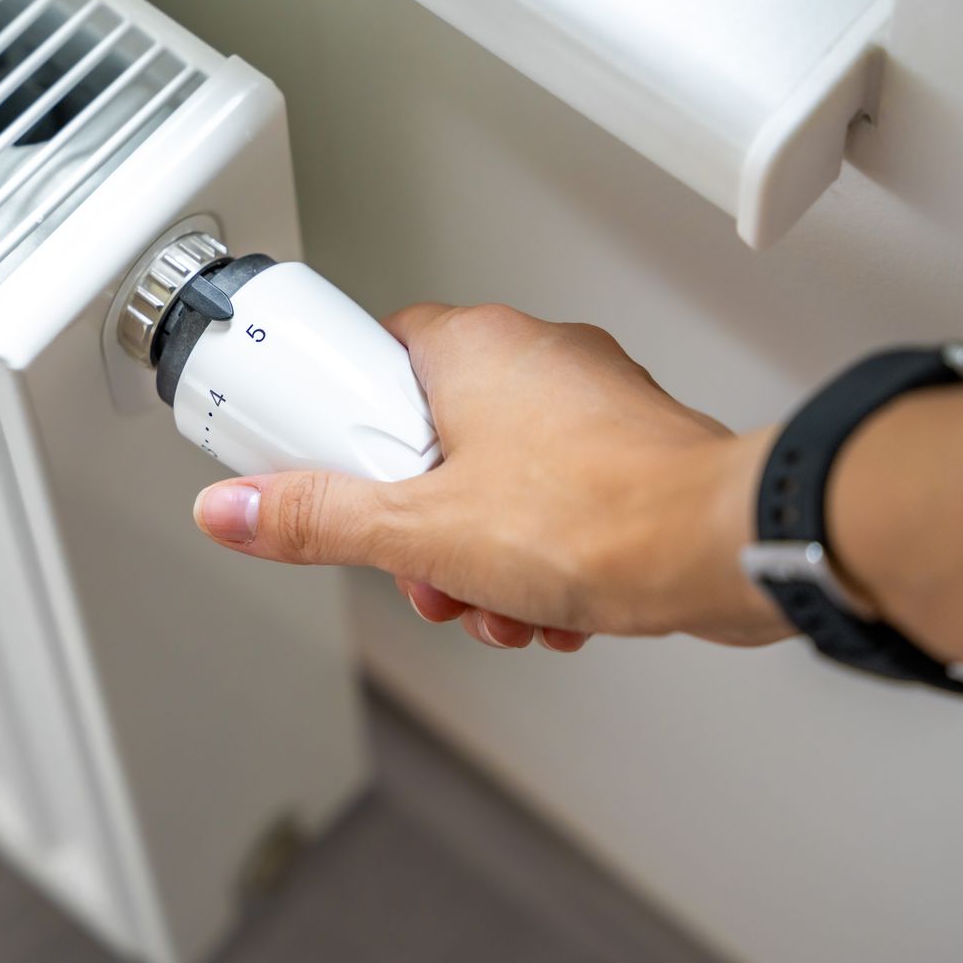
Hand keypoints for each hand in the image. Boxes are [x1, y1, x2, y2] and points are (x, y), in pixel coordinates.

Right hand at [191, 303, 791, 651]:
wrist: (726, 549)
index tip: (328, 483)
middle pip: (429, 444)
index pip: (369, 361)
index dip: (341, 434)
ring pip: (494, 485)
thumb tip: (236, 509)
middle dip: (422, 534)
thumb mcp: (422, 533)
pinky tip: (550, 614)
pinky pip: (554, 506)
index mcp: (472, 348)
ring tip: (500, 608)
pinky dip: (540, 563)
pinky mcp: (629, 453)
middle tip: (430, 574)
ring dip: (481, 563)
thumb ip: (320, 520)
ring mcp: (588, 404)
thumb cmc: (603, 518)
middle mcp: (533, 358)